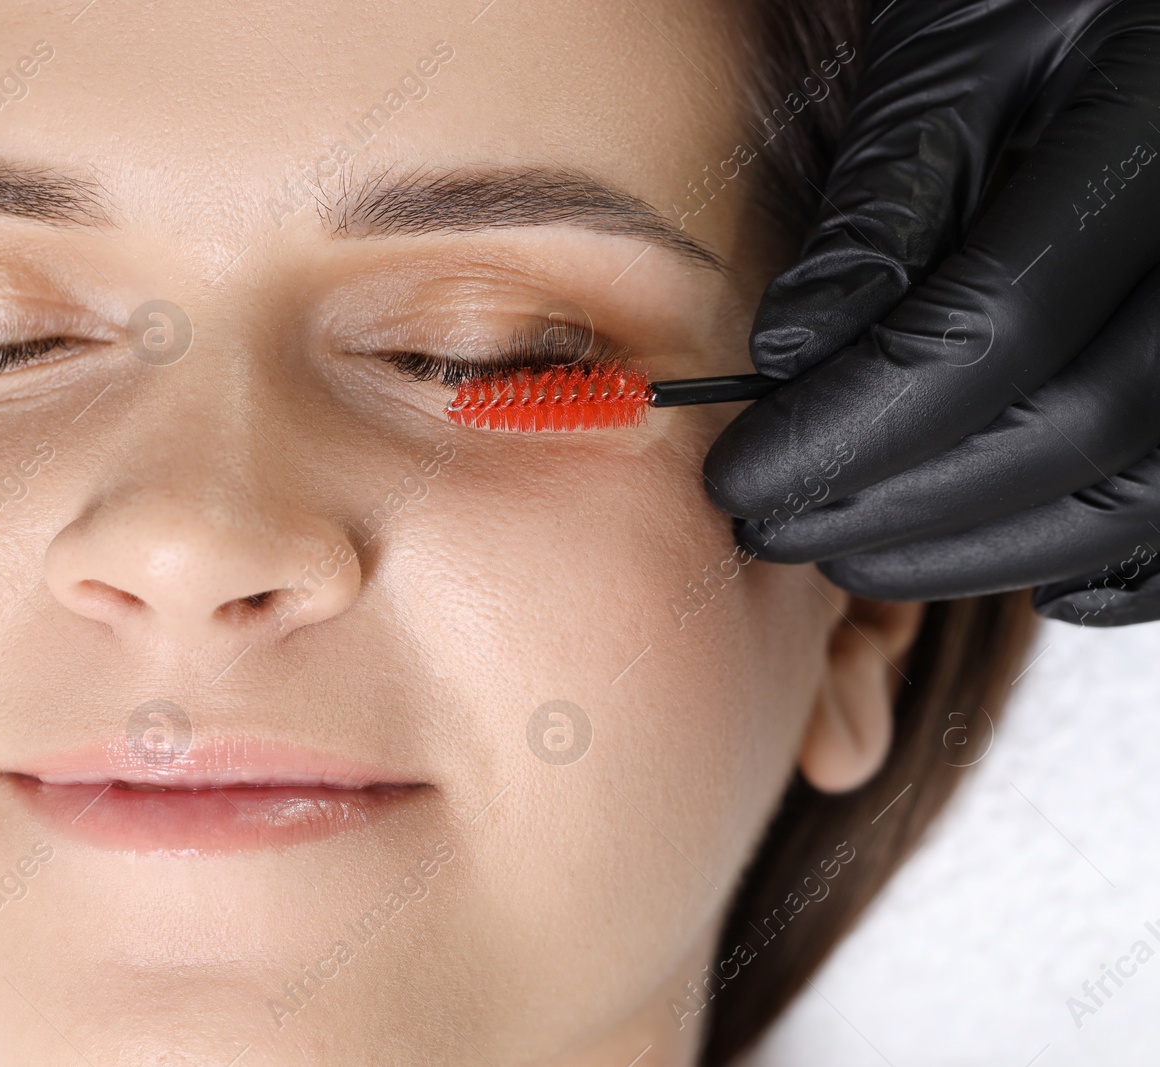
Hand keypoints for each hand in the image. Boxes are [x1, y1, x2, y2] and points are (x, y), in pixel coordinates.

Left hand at [702, 0, 1159, 626]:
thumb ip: (883, 203)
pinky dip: (1110, 558)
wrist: (1130, 3)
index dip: (853, 427)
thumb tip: (792, 354)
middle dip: (905, 503)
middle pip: (1081, 430)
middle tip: (777, 525)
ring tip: (854, 550)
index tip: (743, 474)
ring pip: (1143, 491)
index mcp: (1147, 134)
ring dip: (985, 549)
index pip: (996, 330)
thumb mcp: (951, 56)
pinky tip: (1026, 576)